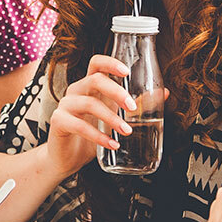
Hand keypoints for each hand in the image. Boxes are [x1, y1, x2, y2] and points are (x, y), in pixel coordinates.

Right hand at [45, 55, 135, 178]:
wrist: (67, 158)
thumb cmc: (91, 133)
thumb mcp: (115, 117)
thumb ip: (135, 105)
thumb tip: (163, 94)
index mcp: (89, 85)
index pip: (96, 63)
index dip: (110, 63)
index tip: (127, 71)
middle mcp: (76, 90)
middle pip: (95, 80)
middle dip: (117, 92)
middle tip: (132, 108)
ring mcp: (65, 105)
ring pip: (89, 103)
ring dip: (111, 118)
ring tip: (126, 131)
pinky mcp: (58, 121)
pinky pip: (79, 126)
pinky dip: (98, 136)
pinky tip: (112, 144)